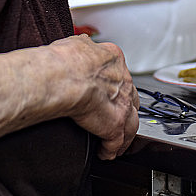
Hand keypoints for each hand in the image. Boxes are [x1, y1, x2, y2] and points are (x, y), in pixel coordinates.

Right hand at [47, 34, 139, 159]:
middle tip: (116, 116)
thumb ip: (81, 46)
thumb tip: (78, 45)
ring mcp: (122, 103)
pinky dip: (111, 149)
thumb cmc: (64, 59)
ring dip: (124, 133)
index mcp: (113, 57)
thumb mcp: (75, 43)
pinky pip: (117, 142)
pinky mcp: (115, 125)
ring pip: (131, 122)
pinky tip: (105, 153)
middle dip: (125, 107)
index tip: (107, 90)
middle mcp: (122, 80)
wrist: (65, 76)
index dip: (115, 83)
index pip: (120, 72)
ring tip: (116, 142)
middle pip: (131, 97)